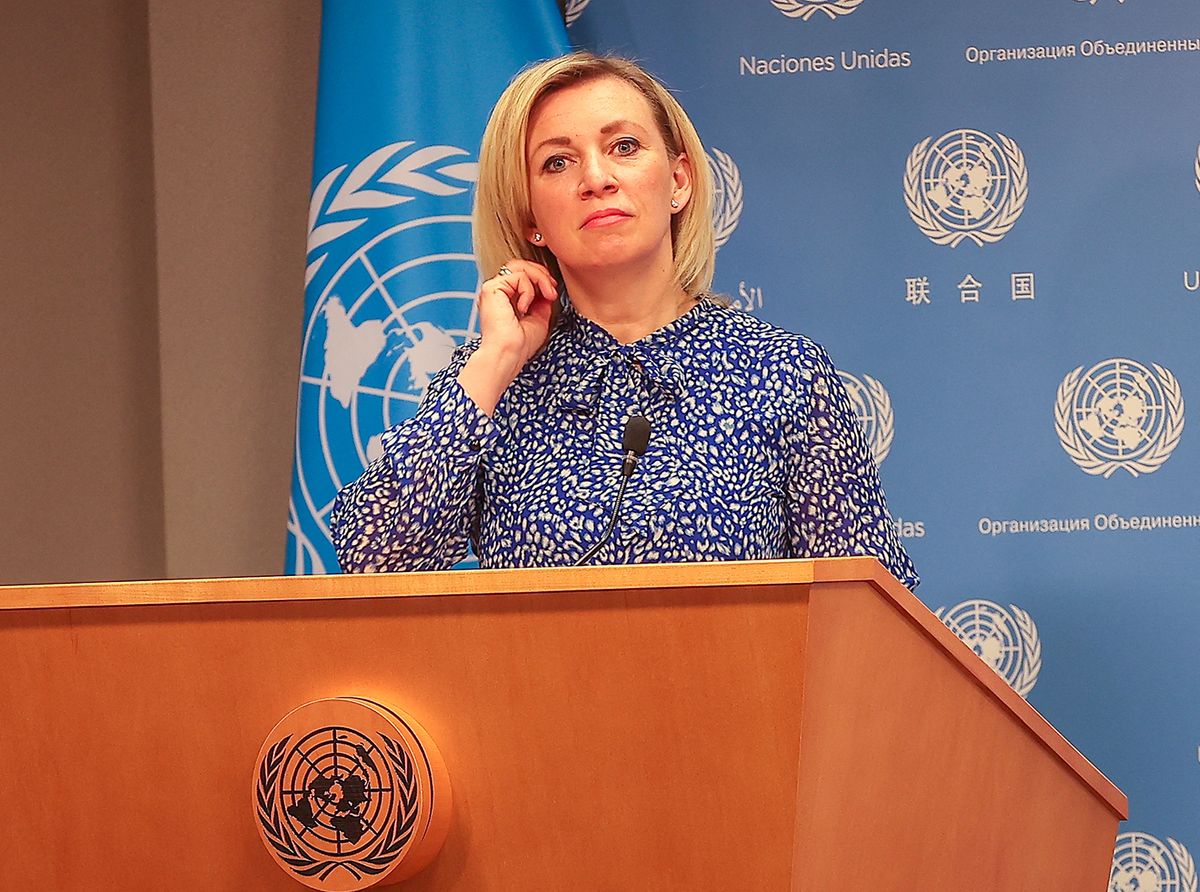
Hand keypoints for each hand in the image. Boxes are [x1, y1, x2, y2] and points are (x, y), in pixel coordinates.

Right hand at [476, 259, 557, 374]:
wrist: (508, 354)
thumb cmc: (520, 345)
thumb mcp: (539, 319)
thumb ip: (541, 302)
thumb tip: (547, 288)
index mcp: (506, 298)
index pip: (523, 275)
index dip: (541, 278)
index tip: (552, 293)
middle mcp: (497, 292)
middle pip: (521, 266)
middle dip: (542, 274)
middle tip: (552, 291)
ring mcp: (493, 289)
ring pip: (520, 267)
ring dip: (540, 278)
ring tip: (548, 295)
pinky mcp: (492, 289)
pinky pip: (518, 276)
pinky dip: (528, 290)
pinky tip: (525, 307)